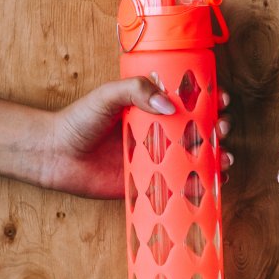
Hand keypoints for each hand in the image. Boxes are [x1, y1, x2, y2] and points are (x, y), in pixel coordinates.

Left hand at [38, 77, 233, 198]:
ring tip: (224, 158)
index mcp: (152, 106)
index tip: (221, 98)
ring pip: (196, 157)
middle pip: (200, 128)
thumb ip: (135, 92)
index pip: (189, 99)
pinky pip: (180, 186)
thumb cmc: (78, 121)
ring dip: (217, 157)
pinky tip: (211, 184)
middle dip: (219, 128)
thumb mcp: (106, 96)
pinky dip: (199, 186)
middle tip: (221, 128)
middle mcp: (159, 131)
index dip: (210, 98)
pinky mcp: (150, 183)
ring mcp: (157, 158)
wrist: (54, 155)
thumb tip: (169, 105)